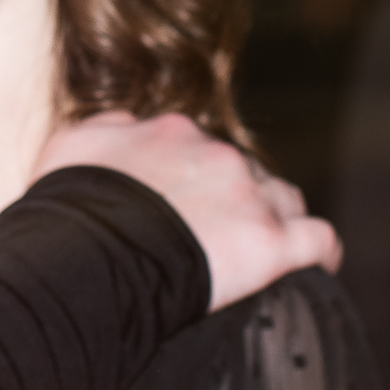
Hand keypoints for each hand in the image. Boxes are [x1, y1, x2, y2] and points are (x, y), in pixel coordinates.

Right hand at [36, 112, 341, 310]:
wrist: (86, 254)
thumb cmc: (68, 208)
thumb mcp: (68, 146)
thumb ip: (105, 128)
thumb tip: (125, 123)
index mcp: (172, 132)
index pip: (198, 147)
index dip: (193, 177)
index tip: (181, 205)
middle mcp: (217, 154)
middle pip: (244, 172)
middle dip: (235, 198)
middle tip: (212, 236)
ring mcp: (248, 197)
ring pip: (284, 199)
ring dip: (277, 218)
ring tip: (263, 249)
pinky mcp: (271, 243)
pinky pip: (319, 240)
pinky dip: (321, 253)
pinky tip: (317, 266)